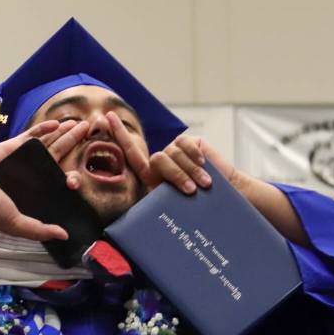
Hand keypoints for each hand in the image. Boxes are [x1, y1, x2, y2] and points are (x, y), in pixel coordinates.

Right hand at [0, 119, 86, 240]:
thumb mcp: (17, 224)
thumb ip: (40, 230)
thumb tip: (64, 235)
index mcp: (37, 190)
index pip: (59, 181)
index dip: (72, 179)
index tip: (74, 182)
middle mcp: (34, 172)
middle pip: (60, 155)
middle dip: (74, 143)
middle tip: (88, 132)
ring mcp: (25, 157)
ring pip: (49, 142)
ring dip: (64, 133)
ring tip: (79, 124)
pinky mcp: (14, 146)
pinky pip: (32, 134)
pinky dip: (44, 128)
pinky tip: (57, 123)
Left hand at [104, 112, 246, 195]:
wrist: (225, 198)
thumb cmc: (199, 207)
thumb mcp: (174, 206)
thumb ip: (157, 201)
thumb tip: (135, 217)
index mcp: (151, 177)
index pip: (132, 154)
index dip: (120, 135)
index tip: (108, 117)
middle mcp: (160, 161)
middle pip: (157, 159)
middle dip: (175, 175)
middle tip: (191, 191)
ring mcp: (174, 150)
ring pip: (172, 153)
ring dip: (190, 171)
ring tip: (205, 184)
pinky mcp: (190, 143)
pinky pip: (185, 144)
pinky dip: (194, 156)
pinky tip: (205, 165)